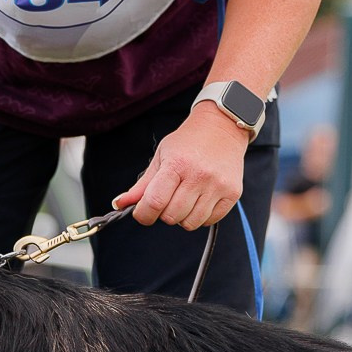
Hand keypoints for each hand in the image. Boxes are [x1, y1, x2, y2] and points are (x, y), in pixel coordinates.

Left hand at [113, 104, 249, 230]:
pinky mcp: (232, 193)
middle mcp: (199, 176)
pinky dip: (200, 217)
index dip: (143, 214)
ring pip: (190, 223)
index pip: (155, 202)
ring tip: (184, 199)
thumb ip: (142, 185)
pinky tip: (199, 200)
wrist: (222, 128)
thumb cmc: (188, 142)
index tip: (142, 213)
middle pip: (171, 216)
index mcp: (177, 164)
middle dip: (163, 213)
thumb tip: (119, 204)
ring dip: (182, 217)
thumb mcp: (161, 156)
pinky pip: (209, 221)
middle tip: (167, 199)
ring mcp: (217, 186)